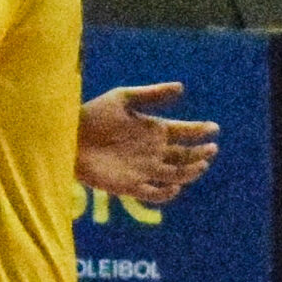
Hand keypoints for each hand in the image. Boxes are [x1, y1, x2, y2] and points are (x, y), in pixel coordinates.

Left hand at [76, 83, 217, 204]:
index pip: (185, 131)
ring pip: (176, 175)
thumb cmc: (93, 114)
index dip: (200, 131)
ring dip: (191, 172)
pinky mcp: (130, 186)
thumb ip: (152, 94)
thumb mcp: (123, 98)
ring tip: (200, 164)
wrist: (68, 137)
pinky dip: (167, 193)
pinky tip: (174, 185)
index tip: (213, 128)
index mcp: (154, 129)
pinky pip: (154, 194)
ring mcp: (143, 169)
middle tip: (210, 148)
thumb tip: (181, 88)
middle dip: (200, 152)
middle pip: (185, 155)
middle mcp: (153, 151)